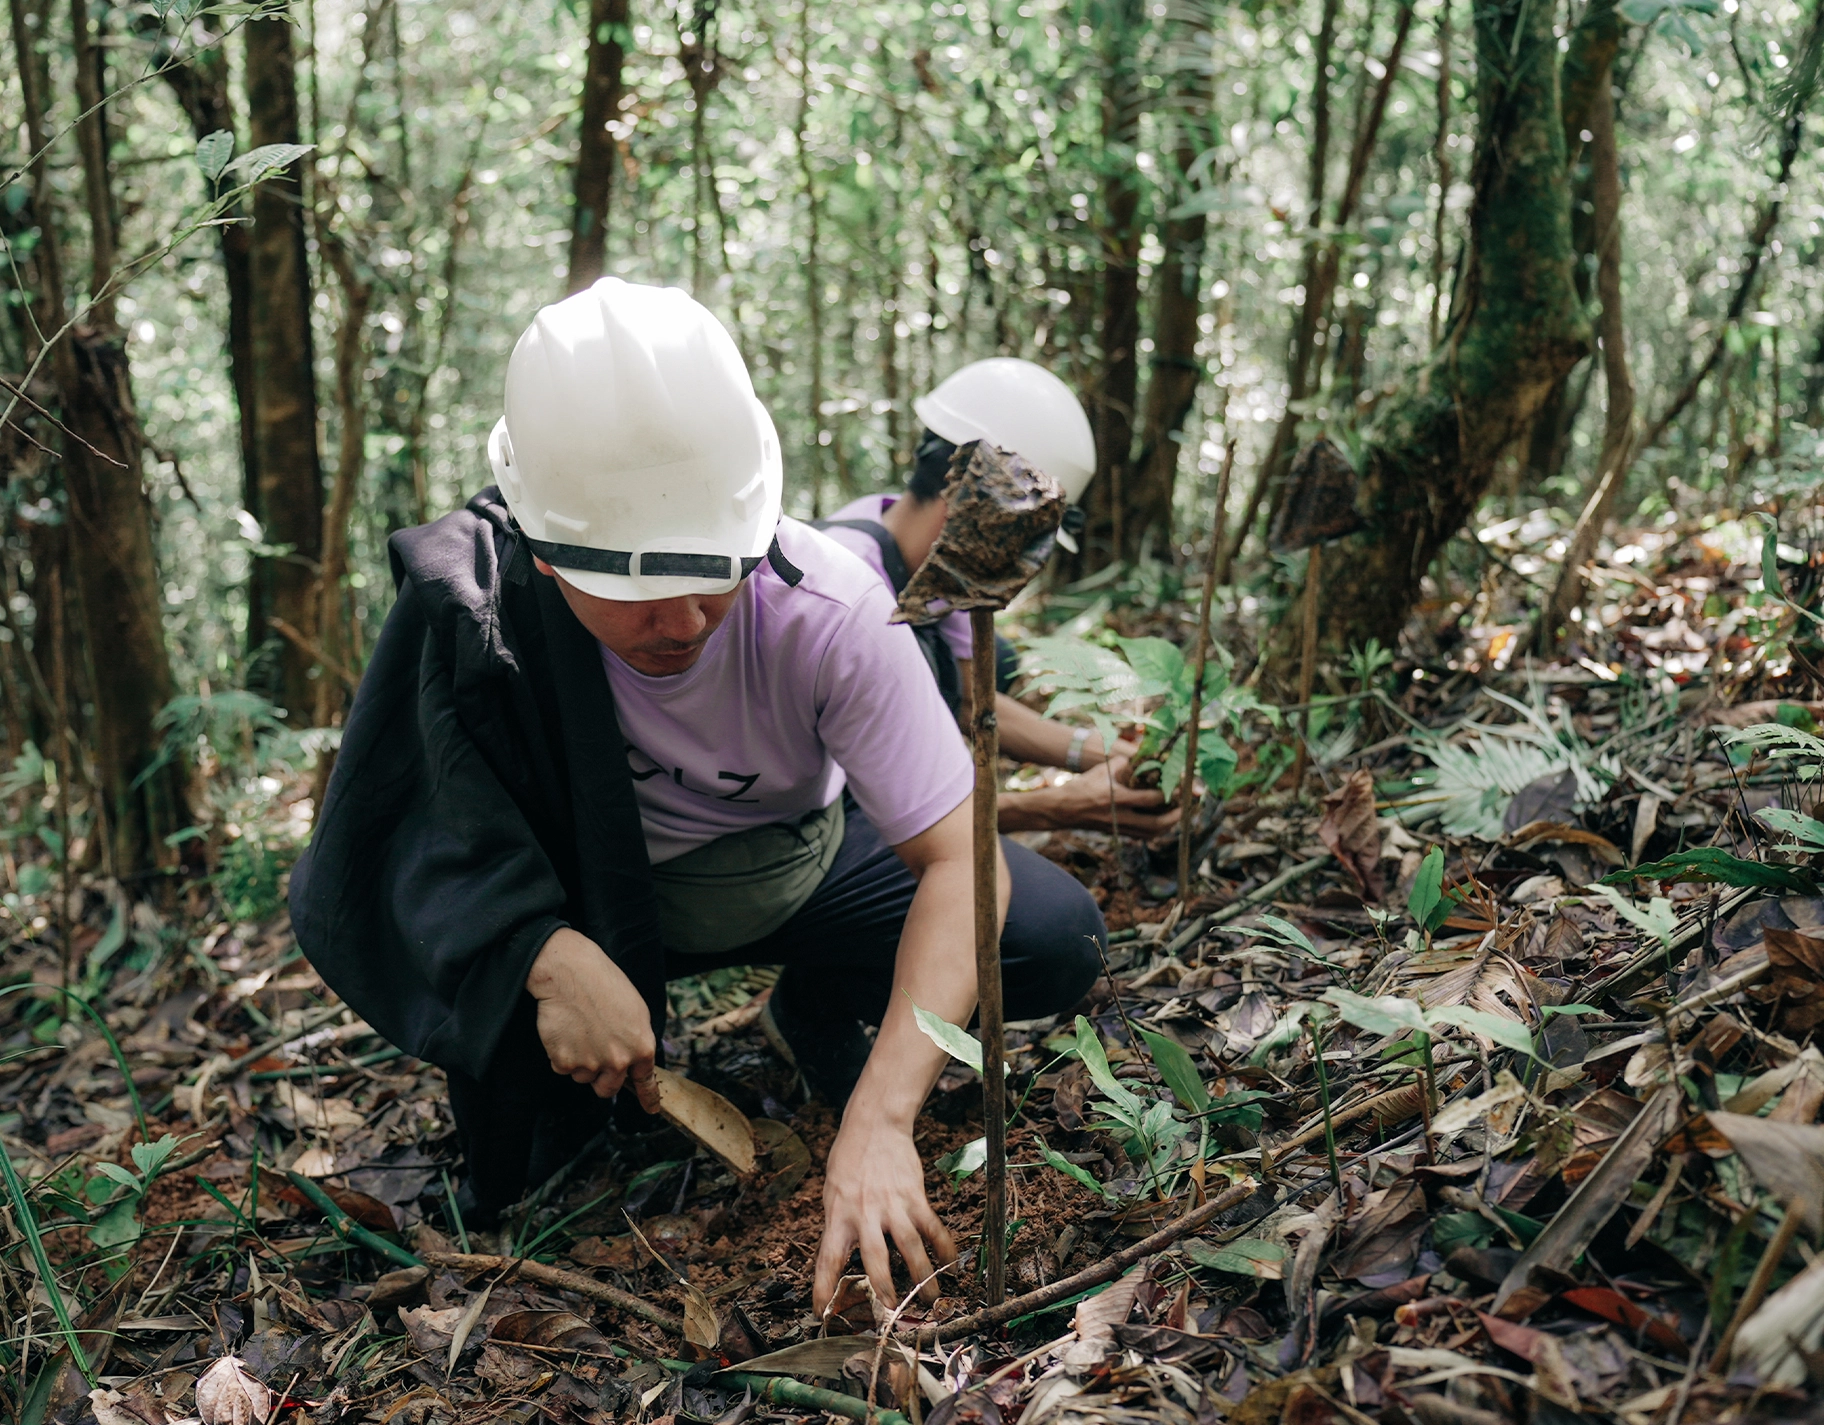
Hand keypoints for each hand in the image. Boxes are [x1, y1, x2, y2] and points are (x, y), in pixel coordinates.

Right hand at [526, 928, 658, 1106]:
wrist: (570, 974)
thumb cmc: (604, 984)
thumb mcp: (636, 1010)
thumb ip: (637, 1040)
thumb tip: (634, 1059)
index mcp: (641, 1047)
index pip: (646, 1081)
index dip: (648, 1098)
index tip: (651, 1110)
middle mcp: (618, 1061)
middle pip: (608, 1088)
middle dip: (602, 1077)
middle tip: (595, 1053)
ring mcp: (591, 1064)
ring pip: (584, 1078)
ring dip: (581, 1062)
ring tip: (580, 1030)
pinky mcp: (564, 1062)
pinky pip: (563, 1068)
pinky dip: (561, 1055)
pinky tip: (566, 1031)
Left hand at [814, 1112, 956, 1313]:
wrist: (874, 1125)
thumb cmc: (849, 1159)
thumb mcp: (832, 1192)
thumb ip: (839, 1223)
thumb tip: (842, 1256)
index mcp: (838, 1215)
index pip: (828, 1259)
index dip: (823, 1288)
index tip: (821, 1313)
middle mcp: (865, 1213)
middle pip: (876, 1259)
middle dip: (885, 1289)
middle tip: (893, 1312)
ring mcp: (892, 1205)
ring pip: (910, 1248)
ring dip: (922, 1277)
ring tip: (930, 1299)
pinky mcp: (915, 1196)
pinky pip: (932, 1228)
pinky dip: (944, 1248)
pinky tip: (950, 1264)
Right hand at [1014, 754, 1181, 834]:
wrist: (1064, 809)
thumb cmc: (1083, 786)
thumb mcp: (1102, 770)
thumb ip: (1124, 765)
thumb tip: (1144, 758)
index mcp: (1116, 799)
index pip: (1150, 800)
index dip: (1169, 794)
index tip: (1181, 787)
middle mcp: (1120, 817)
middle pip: (1156, 824)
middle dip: (1176, 817)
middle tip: (1187, 807)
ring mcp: (1119, 828)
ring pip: (1151, 833)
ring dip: (1168, 825)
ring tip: (1179, 814)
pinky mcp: (1118, 834)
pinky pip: (1143, 836)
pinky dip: (1156, 830)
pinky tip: (1163, 822)